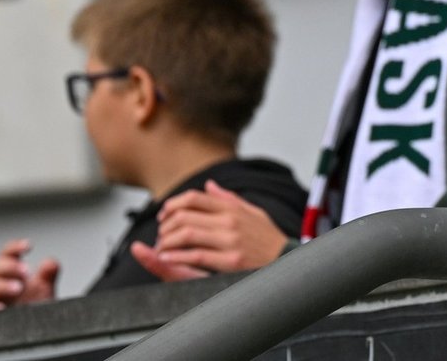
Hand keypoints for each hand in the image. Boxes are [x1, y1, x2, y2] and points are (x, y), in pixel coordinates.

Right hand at [0, 240, 57, 310]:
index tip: (28, 246)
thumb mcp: (44, 291)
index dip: (14, 248)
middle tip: (26, 272)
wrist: (32, 330)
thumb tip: (49, 263)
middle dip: (9, 267)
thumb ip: (48, 276)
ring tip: (18, 288)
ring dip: (1, 286)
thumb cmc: (34, 308)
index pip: (7, 255)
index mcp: (10, 274)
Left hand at [132, 180, 289, 280]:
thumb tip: (209, 186)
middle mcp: (230, 221)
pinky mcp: (231, 261)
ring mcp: (230, 241)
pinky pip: (196, 256)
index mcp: (232, 208)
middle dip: (165, 226)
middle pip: (185, 216)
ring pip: (187, 235)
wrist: (287, 260)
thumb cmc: (268, 238)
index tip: (163, 215)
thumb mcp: (252, 212)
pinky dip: (176, 257)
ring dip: (167, 242)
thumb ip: (228, 199)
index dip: (173, 205)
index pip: (195, 198)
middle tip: (160, 235)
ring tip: (162, 249)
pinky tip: (167, 259)